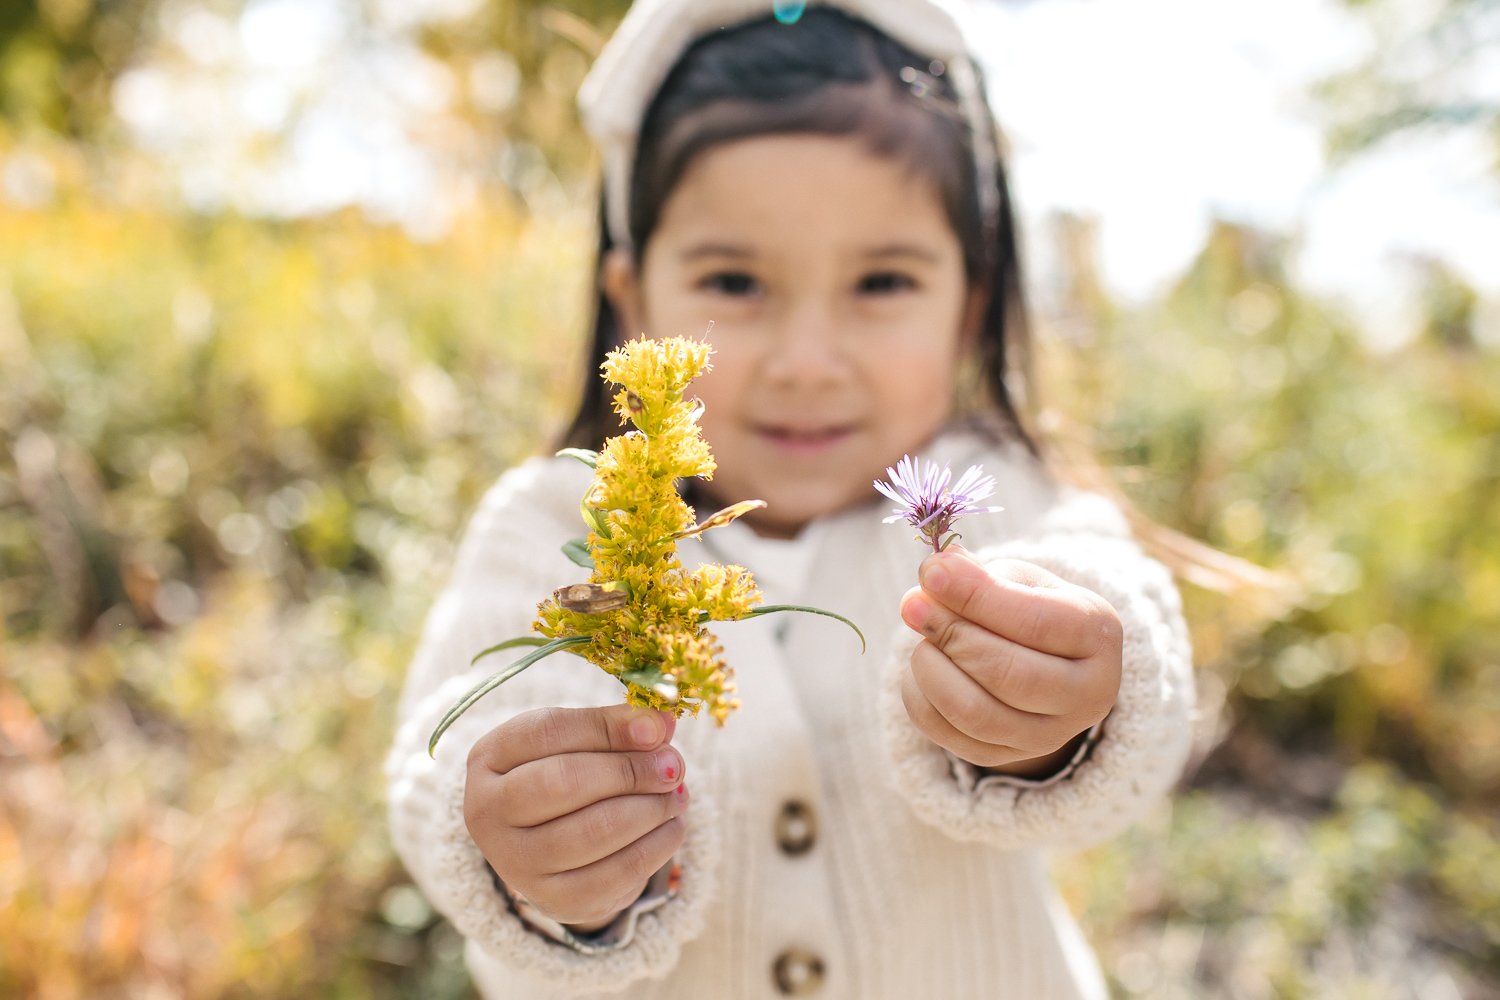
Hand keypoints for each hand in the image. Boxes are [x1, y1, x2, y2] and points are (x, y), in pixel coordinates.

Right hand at [464, 704, 689, 931]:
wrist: (549, 843)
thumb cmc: (563, 773)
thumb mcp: (576, 740)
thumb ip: (613, 726)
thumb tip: (662, 722)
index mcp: (490, 758)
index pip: (548, 732)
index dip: (608, 728)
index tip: (659, 728)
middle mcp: (487, 812)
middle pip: (565, 782)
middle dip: (631, 771)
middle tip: (674, 765)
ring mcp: (515, 863)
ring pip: (593, 832)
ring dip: (650, 810)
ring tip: (677, 794)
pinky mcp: (554, 901)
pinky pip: (614, 875)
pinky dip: (656, 847)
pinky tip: (673, 826)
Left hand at [898, 546, 1121, 775]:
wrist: (1042, 660)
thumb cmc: (1028, 608)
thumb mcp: (1017, 580)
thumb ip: (980, 576)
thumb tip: (935, 574)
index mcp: (1099, 636)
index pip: (1035, 622)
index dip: (977, 597)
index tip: (932, 574)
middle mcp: (1088, 694)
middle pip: (1009, 675)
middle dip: (951, 636)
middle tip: (913, 605)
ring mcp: (1049, 736)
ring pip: (976, 714)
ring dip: (932, 670)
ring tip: (922, 640)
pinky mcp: (1005, 756)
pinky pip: (948, 734)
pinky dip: (920, 697)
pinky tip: (920, 669)